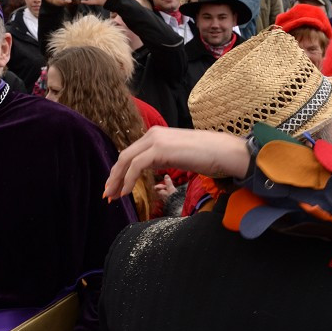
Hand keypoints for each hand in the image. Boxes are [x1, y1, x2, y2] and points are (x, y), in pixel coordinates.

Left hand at [104, 127, 249, 199]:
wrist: (224, 152)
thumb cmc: (207, 156)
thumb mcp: (178, 156)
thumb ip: (163, 159)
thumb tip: (152, 170)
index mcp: (156, 135)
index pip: (131, 153)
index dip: (120, 171)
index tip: (115, 188)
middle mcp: (153, 134)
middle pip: (124, 156)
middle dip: (114, 176)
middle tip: (107, 195)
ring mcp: (156, 140)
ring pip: (126, 160)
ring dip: (117, 180)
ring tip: (113, 196)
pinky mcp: (160, 149)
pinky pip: (136, 166)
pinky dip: (127, 180)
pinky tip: (126, 192)